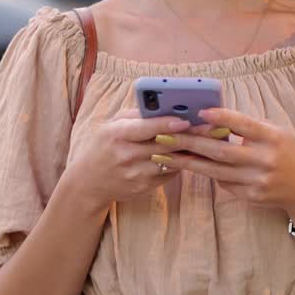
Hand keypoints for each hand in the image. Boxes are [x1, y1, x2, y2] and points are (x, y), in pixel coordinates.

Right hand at [62, 108, 190, 213]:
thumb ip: (136, 115)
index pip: (146, 128)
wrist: (88, 182)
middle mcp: (126, 155)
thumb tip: (164, 106)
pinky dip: (178, 164)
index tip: (185, 120)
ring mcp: (135, 174)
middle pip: (163, 145)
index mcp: (116, 135)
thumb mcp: (111, 125)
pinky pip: (168, 174)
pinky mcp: (143, 188)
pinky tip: (184, 156)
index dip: (167, 124)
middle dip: (186, 137)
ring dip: (186, 152)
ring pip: (170, 162)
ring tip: (201, 142)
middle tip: (206, 129)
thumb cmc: (103, 146)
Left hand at [154, 108, 294, 232]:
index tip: (200, 112)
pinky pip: (223, 183)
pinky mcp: (250, 196)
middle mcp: (265, 160)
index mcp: (273, 138)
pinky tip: (190, 165)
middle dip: (190, 143)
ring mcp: (257, 181)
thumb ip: (248, 127)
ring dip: (189, 161)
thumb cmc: (288, 154)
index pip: (244, 125)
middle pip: (222, 151)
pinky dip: (207, 173)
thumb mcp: (276, 133)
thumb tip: (212, 119)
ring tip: (167, 153)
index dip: (222, 118)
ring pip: (216, 170)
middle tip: (166, 135)